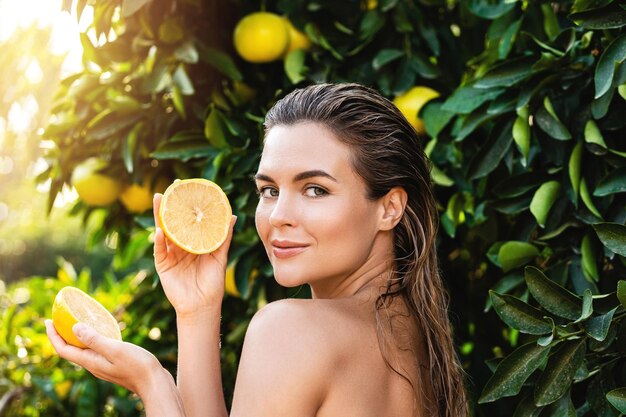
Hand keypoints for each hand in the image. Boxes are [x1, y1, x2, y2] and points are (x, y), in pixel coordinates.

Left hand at [45, 320, 162, 395]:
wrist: (154, 383)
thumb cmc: (137, 367)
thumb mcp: (115, 349)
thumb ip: (95, 340)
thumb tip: (74, 328)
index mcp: (91, 362)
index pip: (63, 350)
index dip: (53, 336)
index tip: (48, 321)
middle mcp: (94, 365)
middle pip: (70, 350)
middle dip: (61, 335)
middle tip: (59, 319)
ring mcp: (103, 366)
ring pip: (83, 351)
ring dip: (75, 337)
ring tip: (76, 323)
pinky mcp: (113, 364)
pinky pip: (95, 350)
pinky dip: (91, 340)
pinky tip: (101, 333)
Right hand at [153, 193, 235, 316]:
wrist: (204, 306)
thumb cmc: (213, 282)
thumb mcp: (220, 256)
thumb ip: (224, 237)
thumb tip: (232, 216)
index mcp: (193, 243)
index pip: (187, 220)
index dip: (186, 205)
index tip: (186, 188)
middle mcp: (180, 246)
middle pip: (173, 222)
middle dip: (170, 205)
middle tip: (170, 188)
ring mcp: (170, 255)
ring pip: (163, 232)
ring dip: (160, 217)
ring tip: (158, 201)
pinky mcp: (163, 266)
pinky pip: (160, 251)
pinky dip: (159, 241)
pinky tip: (159, 231)